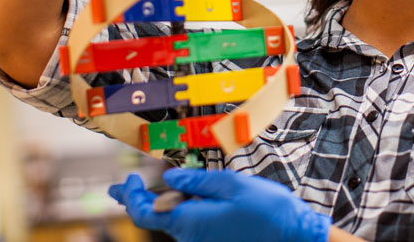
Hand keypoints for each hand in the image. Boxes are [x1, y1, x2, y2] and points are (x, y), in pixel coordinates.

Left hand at [109, 170, 330, 241]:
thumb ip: (196, 182)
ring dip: (156, 205)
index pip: (145, 212)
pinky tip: (178, 200)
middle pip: (154, 219)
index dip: (131, 195)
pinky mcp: (213, 241)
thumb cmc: (267, 210)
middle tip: (119, 189)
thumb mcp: (231, 184)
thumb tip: (169, 179)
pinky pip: (188, 226)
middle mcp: (191, 237)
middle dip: (135, 201)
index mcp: (190, 221)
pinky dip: (176, 212)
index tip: (128, 178)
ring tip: (143, 192)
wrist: (294, 237)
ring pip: (171, 222)